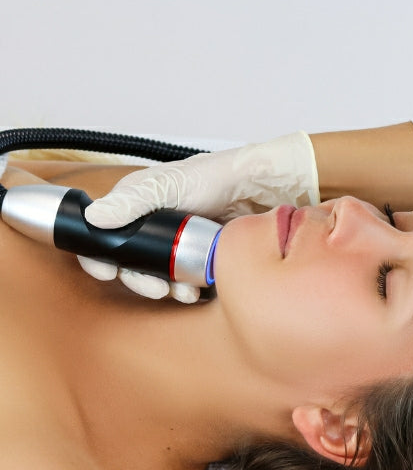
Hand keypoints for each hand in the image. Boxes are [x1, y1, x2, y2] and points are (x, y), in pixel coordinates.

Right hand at [78, 131, 318, 301]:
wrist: (257, 190)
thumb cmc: (213, 176)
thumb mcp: (169, 184)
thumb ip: (133, 201)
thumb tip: (96, 218)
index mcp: (135, 206)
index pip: (103, 235)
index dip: (98, 256)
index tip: (106, 272)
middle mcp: (151, 226)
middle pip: (129, 263)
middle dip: (139, 281)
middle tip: (157, 290)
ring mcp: (173, 243)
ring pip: (156, 275)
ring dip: (165, 289)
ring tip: (183, 293)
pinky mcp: (195, 256)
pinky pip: (183, 279)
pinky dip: (186, 289)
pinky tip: (196, 292)